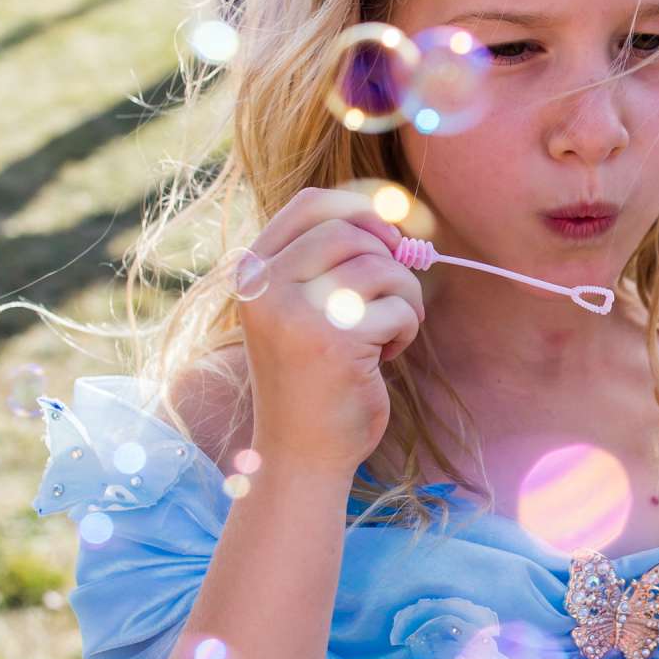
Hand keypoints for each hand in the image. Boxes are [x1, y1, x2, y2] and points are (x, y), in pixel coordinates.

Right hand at [233, 187, 424, 477]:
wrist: (300, 453)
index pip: (310, 204)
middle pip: (349, 230)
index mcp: (252, 273)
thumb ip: (329, 262)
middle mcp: (266, 287)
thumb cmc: (310, 380)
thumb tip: (392, 215)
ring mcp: (297, 313)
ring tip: (391, 330)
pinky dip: (406, 328)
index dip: (360, 209)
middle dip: (388, 257)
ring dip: (405, 296)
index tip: (389, 237)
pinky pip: (398, 307)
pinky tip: (387, 354)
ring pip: (381, 266)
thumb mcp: (300, 309)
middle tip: (394, 294)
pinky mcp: (335, 342)